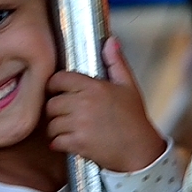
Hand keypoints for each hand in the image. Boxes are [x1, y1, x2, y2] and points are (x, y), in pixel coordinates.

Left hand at [47, 36, 165, 171]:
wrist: (140, 151)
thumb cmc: (134, 118)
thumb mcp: (129, 86)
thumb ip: (116, 62)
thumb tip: (110, 40)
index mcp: (94, 87)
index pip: (58, 79)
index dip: (55, 85)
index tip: (58, 91)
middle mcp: (84, 104)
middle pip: (51, 103)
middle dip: (56, 110)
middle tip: (64, 114)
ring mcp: (80, 124)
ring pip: (51, 124)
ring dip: (57, 128)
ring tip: (68, 129)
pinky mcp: (78, 143)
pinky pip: (55, 141)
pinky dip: (59, 143)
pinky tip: (69, 142)